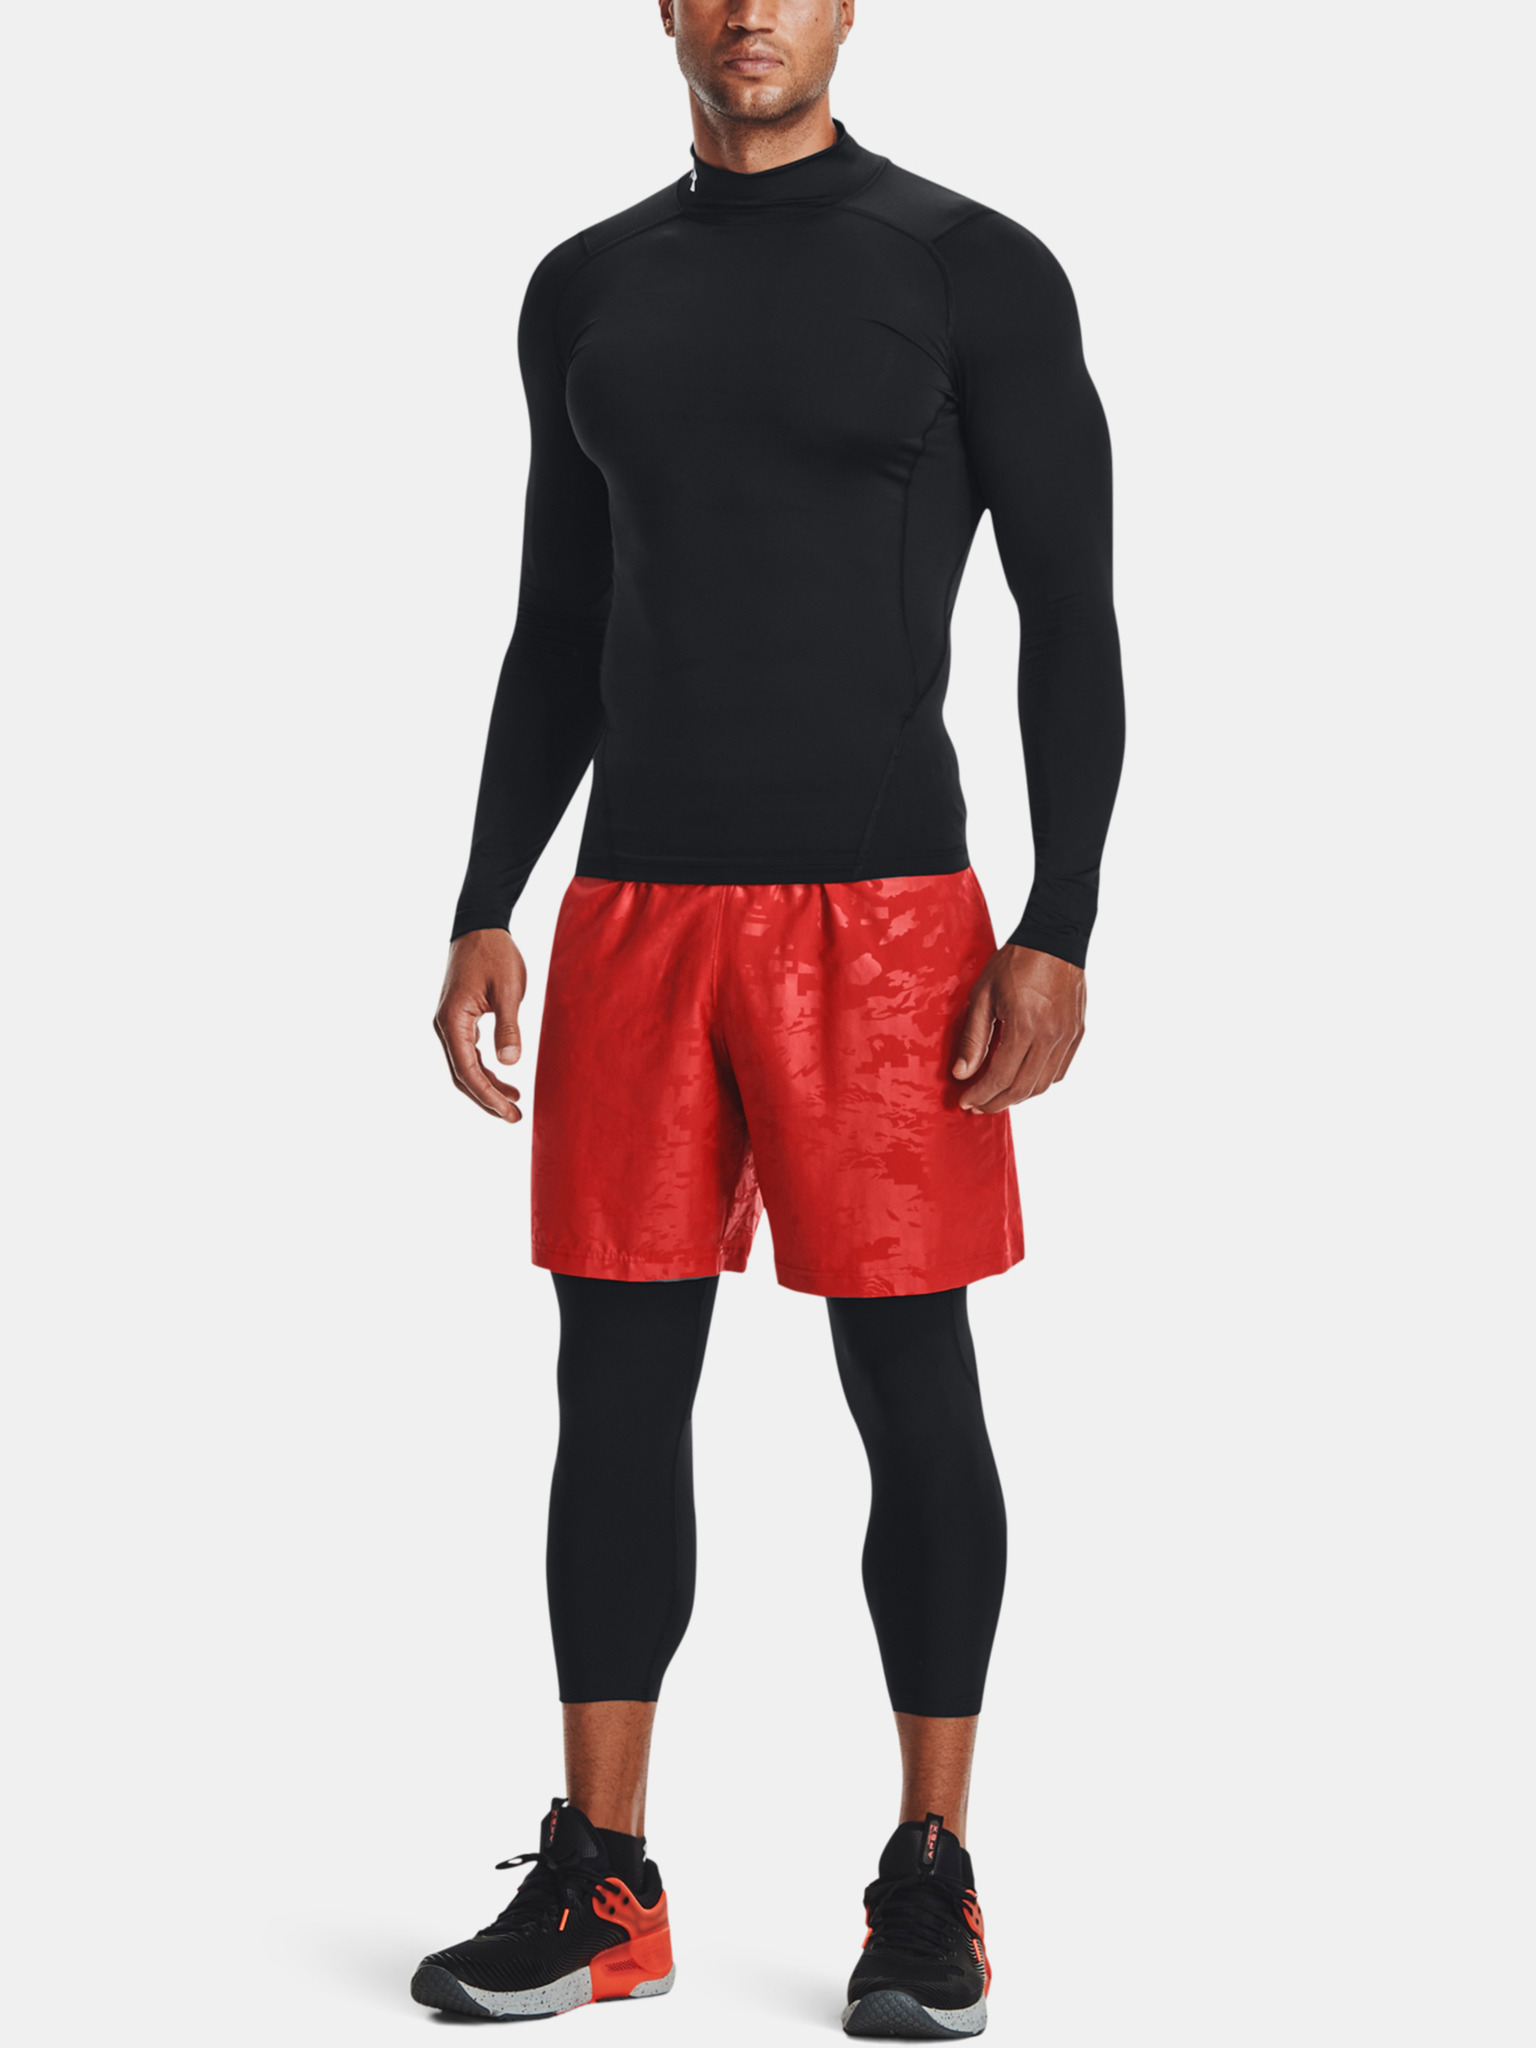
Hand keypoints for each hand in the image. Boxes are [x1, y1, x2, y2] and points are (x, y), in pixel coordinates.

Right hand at [433, 928, 526, 1121]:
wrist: (480, 926)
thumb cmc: (495, 954)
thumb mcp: (508, 990)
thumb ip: (508, 1027)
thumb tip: (510, 1064)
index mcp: (453, 1021)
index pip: (467, 1071)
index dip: (488, 1096)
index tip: (510, 1112)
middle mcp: (444, 1026)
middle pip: (462, 1075)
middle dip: (486, 1099)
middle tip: (514, 1117)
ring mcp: (449, 1023)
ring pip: (464, 1066)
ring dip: (487, 1086)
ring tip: (514, 1102)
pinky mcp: (458, 1019)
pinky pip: (467, 1052)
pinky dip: (484, 1068)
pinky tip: (504, 1077)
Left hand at [952, 945, 1085, 1111]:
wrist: (1055, 939)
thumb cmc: (1015, 962)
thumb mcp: (983, 995)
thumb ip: (973, 1038)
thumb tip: (963, 1074)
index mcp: (1025, 1025)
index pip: (1001, 1076)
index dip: (981, 1095)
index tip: (965, 1101)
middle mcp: (1050, 1035)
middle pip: (1023, 1087)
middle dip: (997, 1102)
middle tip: (978, 1105)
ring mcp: (1067, 1036)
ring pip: (1043, 1084)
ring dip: (1019, 1096)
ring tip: (997, 1096)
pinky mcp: (1077, 1033)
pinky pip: (1059, 1071)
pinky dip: (1039, 1082)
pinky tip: (1022, 1079)